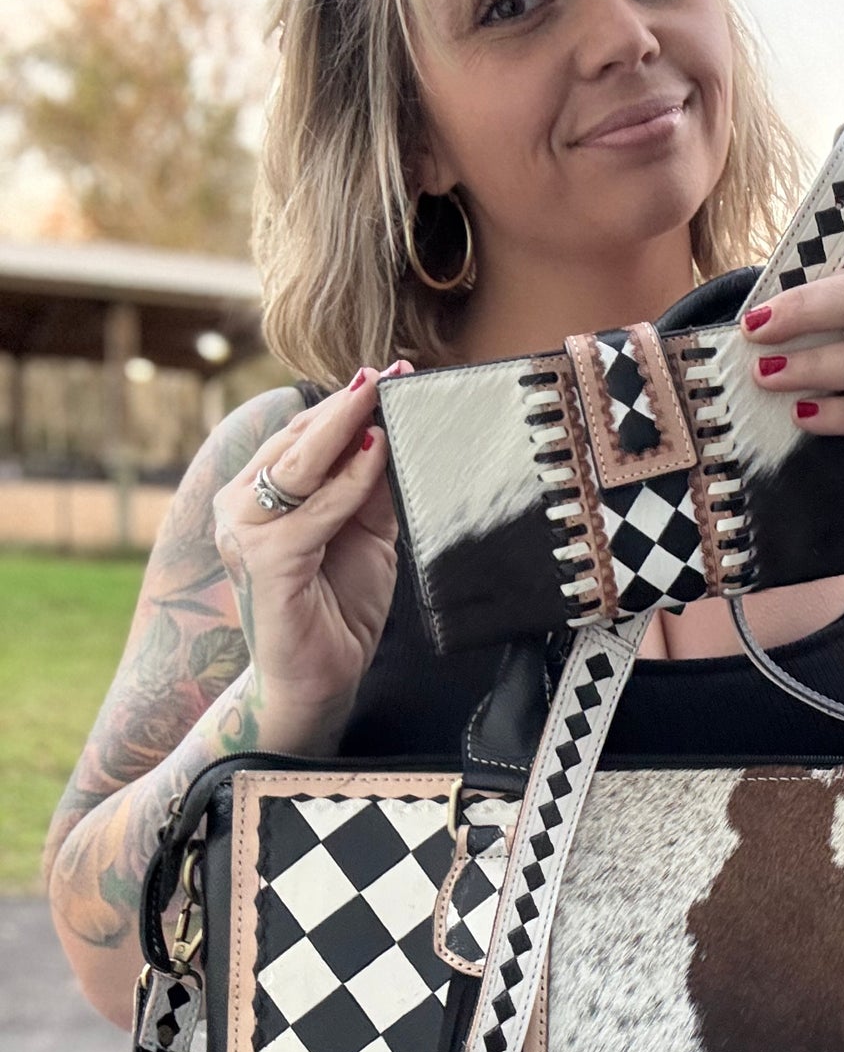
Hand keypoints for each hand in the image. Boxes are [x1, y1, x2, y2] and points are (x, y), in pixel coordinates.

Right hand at [211, 364, 409, 737]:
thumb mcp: (364, 537)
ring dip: (346, 427)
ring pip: (300, 465)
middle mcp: (241, 507)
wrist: (318, 681)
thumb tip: (393, 435)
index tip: (384, 372)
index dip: (342, 404)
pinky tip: (380, 453)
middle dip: (347, 404)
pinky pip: (316, 510)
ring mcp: (247, 533)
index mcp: (258, 496)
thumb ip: (370, 492)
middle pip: (297, 441)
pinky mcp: (266, 561)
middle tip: (387, 371)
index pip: (300, 437)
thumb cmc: (337, 609)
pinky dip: (351, 480)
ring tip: (382, 396)